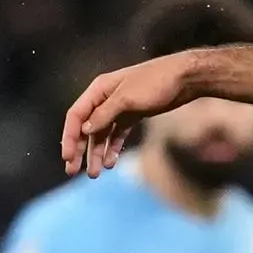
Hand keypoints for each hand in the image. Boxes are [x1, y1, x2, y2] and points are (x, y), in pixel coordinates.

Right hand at [62, 52, 200, 178]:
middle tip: (73, 172)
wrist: (185, 78)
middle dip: (79, 150)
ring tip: (94, 174)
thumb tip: (85, 129)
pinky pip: (117, 135)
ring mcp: (119, 108)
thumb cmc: (156, 82)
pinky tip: (110, 163)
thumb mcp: (127, 98)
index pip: (76, 116)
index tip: (67, 158)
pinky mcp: (132, 115)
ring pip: (101, 134)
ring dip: (96, 153)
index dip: (69, 137)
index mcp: (99, 89)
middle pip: (86, 127)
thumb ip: (105, 114)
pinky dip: (113, 148)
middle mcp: (105, 99)